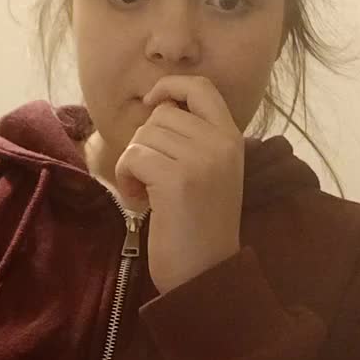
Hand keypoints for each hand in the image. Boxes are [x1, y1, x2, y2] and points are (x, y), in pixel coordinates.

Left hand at [114, 76, 244, 293]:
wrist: (205, 273)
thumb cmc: (199, 225)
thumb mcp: (211, 172)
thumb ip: (195, 137)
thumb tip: (159, 105)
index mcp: (232, 139)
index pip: (201, 87)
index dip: (171, 86)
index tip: (154, 102)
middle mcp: (221, 144)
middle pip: (162, 115)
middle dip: (146, 142)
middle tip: (152, 177)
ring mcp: (201, 160)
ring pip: (143, 136)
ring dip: (134, 164)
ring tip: (148, 194)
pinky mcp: (177, 180)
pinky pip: (133, 156)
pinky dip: (127, 178)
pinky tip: (142, 203)